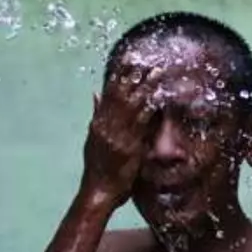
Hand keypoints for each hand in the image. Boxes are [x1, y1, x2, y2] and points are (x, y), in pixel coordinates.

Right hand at [81, 62, 161, 208]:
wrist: (98, 192)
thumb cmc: (98, 169)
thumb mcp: (92, 139)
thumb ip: (96, 116)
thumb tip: (95, 93)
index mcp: (98, 122)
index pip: (108, 92)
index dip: (119, 75)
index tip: (129, 59)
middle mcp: (106, 125)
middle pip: (120, 93)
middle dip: (133, 75)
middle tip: (147, 59)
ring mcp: (117, 134)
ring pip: (132, 103)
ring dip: (146, 86)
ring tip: (157, 72)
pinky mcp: (128, 144)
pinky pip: (141, 121)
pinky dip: (151, 107)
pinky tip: (159, 97)